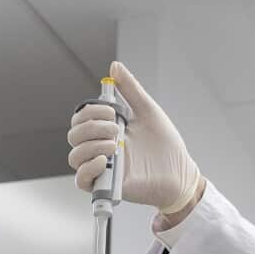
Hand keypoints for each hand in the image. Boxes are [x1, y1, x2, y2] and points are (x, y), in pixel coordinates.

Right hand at [68, 61, 203, 213]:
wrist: (181, 173)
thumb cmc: (166, 145)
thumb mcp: (148, 111)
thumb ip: (130, 90)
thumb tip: (115, 67)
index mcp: (107, 130)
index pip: (81, 119)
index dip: (90, 112)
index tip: (112, 111)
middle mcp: (101, 148)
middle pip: (74, 135)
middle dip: (91, 127)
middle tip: (115, 128)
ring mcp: (103, 167)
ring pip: (75, 156)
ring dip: (91, 146)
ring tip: (115, 145)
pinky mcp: (107, 186)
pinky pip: (81, 180)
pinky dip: (88, 168)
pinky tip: (105, 160)